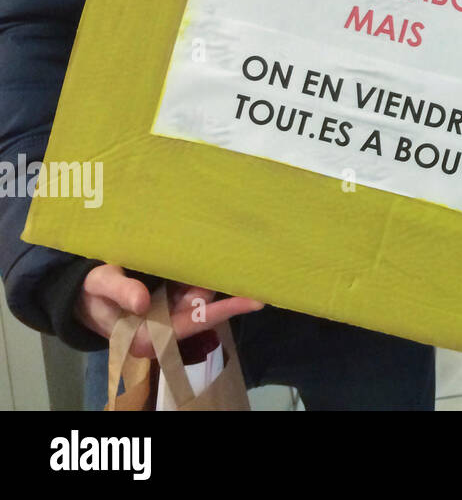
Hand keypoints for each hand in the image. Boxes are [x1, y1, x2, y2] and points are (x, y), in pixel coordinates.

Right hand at [78, 264, 263, 359]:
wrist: (83, 295)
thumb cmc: (90, 294)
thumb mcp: (100, 287)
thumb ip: (120, 292)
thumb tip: (143, 303)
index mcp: (150, 335)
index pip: (194, 322)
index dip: (224, 311)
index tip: (253, 301)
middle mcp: (167, 327)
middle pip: (205, 306)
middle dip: (225, 286)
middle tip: (250, 262)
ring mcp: (171, 311)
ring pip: (202, 293)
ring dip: (213, 274)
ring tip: (235, 250)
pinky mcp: (172, 297)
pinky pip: (194, 284)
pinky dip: (204, 270)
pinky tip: (218, 252)